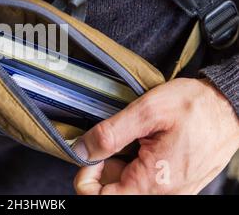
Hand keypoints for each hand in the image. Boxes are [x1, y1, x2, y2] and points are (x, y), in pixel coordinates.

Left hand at [73, 78, 238, 194]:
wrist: (229, 108)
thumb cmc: (196, 107)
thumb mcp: (147, 111)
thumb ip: (110, 134)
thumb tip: (81, 149)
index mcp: (152, 183)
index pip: (100, 199)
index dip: (86, 176)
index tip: (92, 153)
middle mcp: (163, 194)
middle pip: (113, 193)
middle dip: (104, 167)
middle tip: (113, 139)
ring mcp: (171, 191)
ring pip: (127, 188)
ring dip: (119, 164)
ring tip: (132, 137)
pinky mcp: (175, 184)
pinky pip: (144, 183)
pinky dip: (135, 165)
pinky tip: (143, 144)